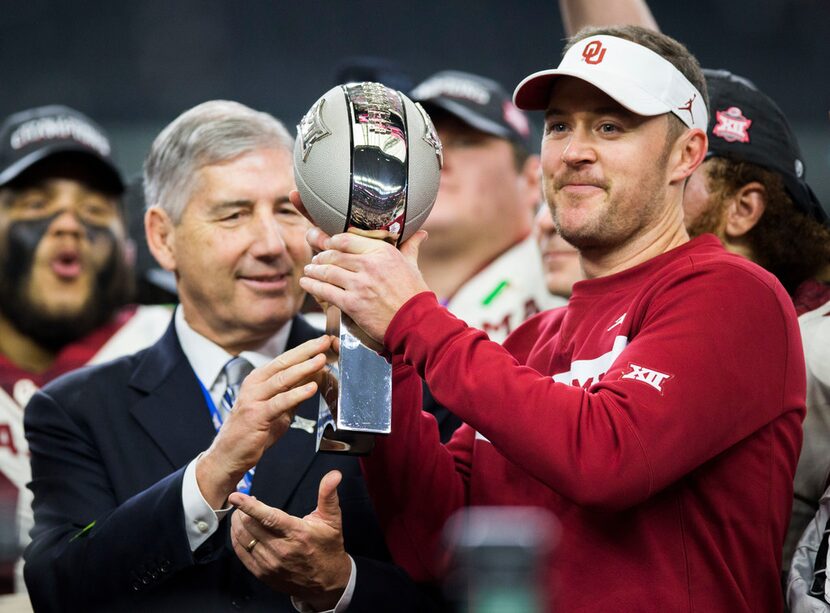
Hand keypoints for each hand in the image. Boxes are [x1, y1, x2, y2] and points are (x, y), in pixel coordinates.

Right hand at [196, 336, 331, 508]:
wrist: (229, 454)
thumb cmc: (253, 430)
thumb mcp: (278, 407)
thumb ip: (293, 392)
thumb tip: (315, 376)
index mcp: (259, 379)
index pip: (285, 359)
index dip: (305, 349)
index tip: (323, 340)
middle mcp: (254, 385)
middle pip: (284, 363)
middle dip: (307, 351)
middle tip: (325, 341)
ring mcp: (253, 399)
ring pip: (282, 379)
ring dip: (304, 368)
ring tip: (321, 360)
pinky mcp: (256, 416)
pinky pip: (279, 402)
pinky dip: (296, 394)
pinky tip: (311, 388)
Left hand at [229, 470, 351, 610]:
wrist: (327, 582)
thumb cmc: (328, 546)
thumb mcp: (332, 520)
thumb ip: (328, 495)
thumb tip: (334, 474)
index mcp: (297, 533)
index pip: (268, 518)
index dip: (249, 506)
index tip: (235, 496)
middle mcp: (281, 549)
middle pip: (250, 527)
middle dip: (241, 511)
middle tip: (242, 501)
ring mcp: (270, 564)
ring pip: (243, 539)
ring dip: (237, 524)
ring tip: (240, 513)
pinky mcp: (263, 574)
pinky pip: (242, 554)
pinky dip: (236, 539)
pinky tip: (239, 530)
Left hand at [298, 224, 429, 342]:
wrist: (416, 323)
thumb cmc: (415, 295)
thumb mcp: (413, 266)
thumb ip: (410, 248)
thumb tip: (420, 233)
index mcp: (383, 252)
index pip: (347, 239)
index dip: (332, 241)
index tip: (328, 244)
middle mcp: (369, 264)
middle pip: (334, 255)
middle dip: (321, 257)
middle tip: (315, 259)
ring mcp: (360, 284)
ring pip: (327, 272)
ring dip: (313, 271)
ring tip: (308, 271)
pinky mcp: (352, 304)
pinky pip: (326, 291)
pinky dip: (312, 286)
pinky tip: (306, 283)